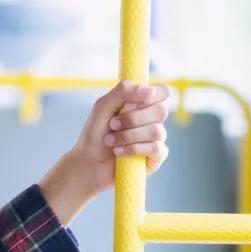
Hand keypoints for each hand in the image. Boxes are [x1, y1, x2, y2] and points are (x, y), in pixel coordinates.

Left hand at [39, 81, 170, 225]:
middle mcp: (152, 120)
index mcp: (142, 104)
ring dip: (128, 136)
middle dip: (132, 119)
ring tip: (110, 141)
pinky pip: (156, 149)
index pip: (162, 92)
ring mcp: (156, 139)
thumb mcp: (103, 106)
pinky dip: (134, 149)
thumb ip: (123, 91)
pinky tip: (119, 152)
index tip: (127, 104)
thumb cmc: (95, 133)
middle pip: (161, 111)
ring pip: (157, 131)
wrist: (88, 161)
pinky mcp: (156, 158)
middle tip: (112, 124)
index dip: (150, 96)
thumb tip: (148, 90)